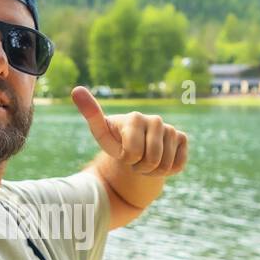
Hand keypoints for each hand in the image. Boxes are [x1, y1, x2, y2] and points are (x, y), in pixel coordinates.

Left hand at [73, 86, 187, 176]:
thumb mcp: (101, 132)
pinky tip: (160, 161)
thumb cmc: (116, 140)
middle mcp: (155, 119)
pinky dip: (168, 171)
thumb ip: (91, 113)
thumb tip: (76, 89)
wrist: (134, 147)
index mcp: (135, 117)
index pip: (134, 153)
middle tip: (134, 159)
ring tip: (144, 160)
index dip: (127, 159)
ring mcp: (171, 128)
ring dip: (153, 171)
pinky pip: (178, 165)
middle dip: (141, 167)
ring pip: (165, 165)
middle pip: (152, 160)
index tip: (122, 151)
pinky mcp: (183, 138)